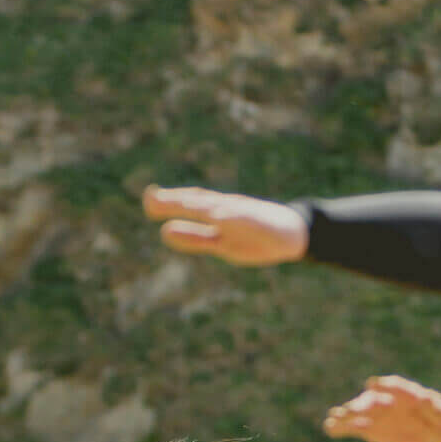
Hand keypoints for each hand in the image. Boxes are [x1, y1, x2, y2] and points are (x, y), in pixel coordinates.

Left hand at [141, 184, 308, 266]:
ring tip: (178, 202)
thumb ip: (194, 237)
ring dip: (199, 203)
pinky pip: (245, 217)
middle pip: (199, 201)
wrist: (293, 233)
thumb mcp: (220, 242)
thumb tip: (164, 232)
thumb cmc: (253, 236)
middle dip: (176, 201)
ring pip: (219, 206)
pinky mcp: (260, 221)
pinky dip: (231, 215)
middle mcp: (227, 207)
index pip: (189, 203)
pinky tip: (217, 215)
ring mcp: (244, 212)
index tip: (147, 200)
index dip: (168, 202)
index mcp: (215, 212)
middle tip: (151, 199)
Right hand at [323, 374, 440, 441]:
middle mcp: (387, 399)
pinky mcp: (369, 428)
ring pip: (358, 412)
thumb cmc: (439, 419)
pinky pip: (353, 427)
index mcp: (405, 392)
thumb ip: (433, 408)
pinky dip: (342, 427)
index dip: (383, 386)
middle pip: (372, 400)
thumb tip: (423, 398)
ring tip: (335, 418)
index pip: (394, 386)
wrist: (431, 431)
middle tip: (349, 410)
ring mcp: (376, 413)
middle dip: (361, 405)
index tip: (372, 385)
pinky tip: (331, 428)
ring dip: (346, 415)